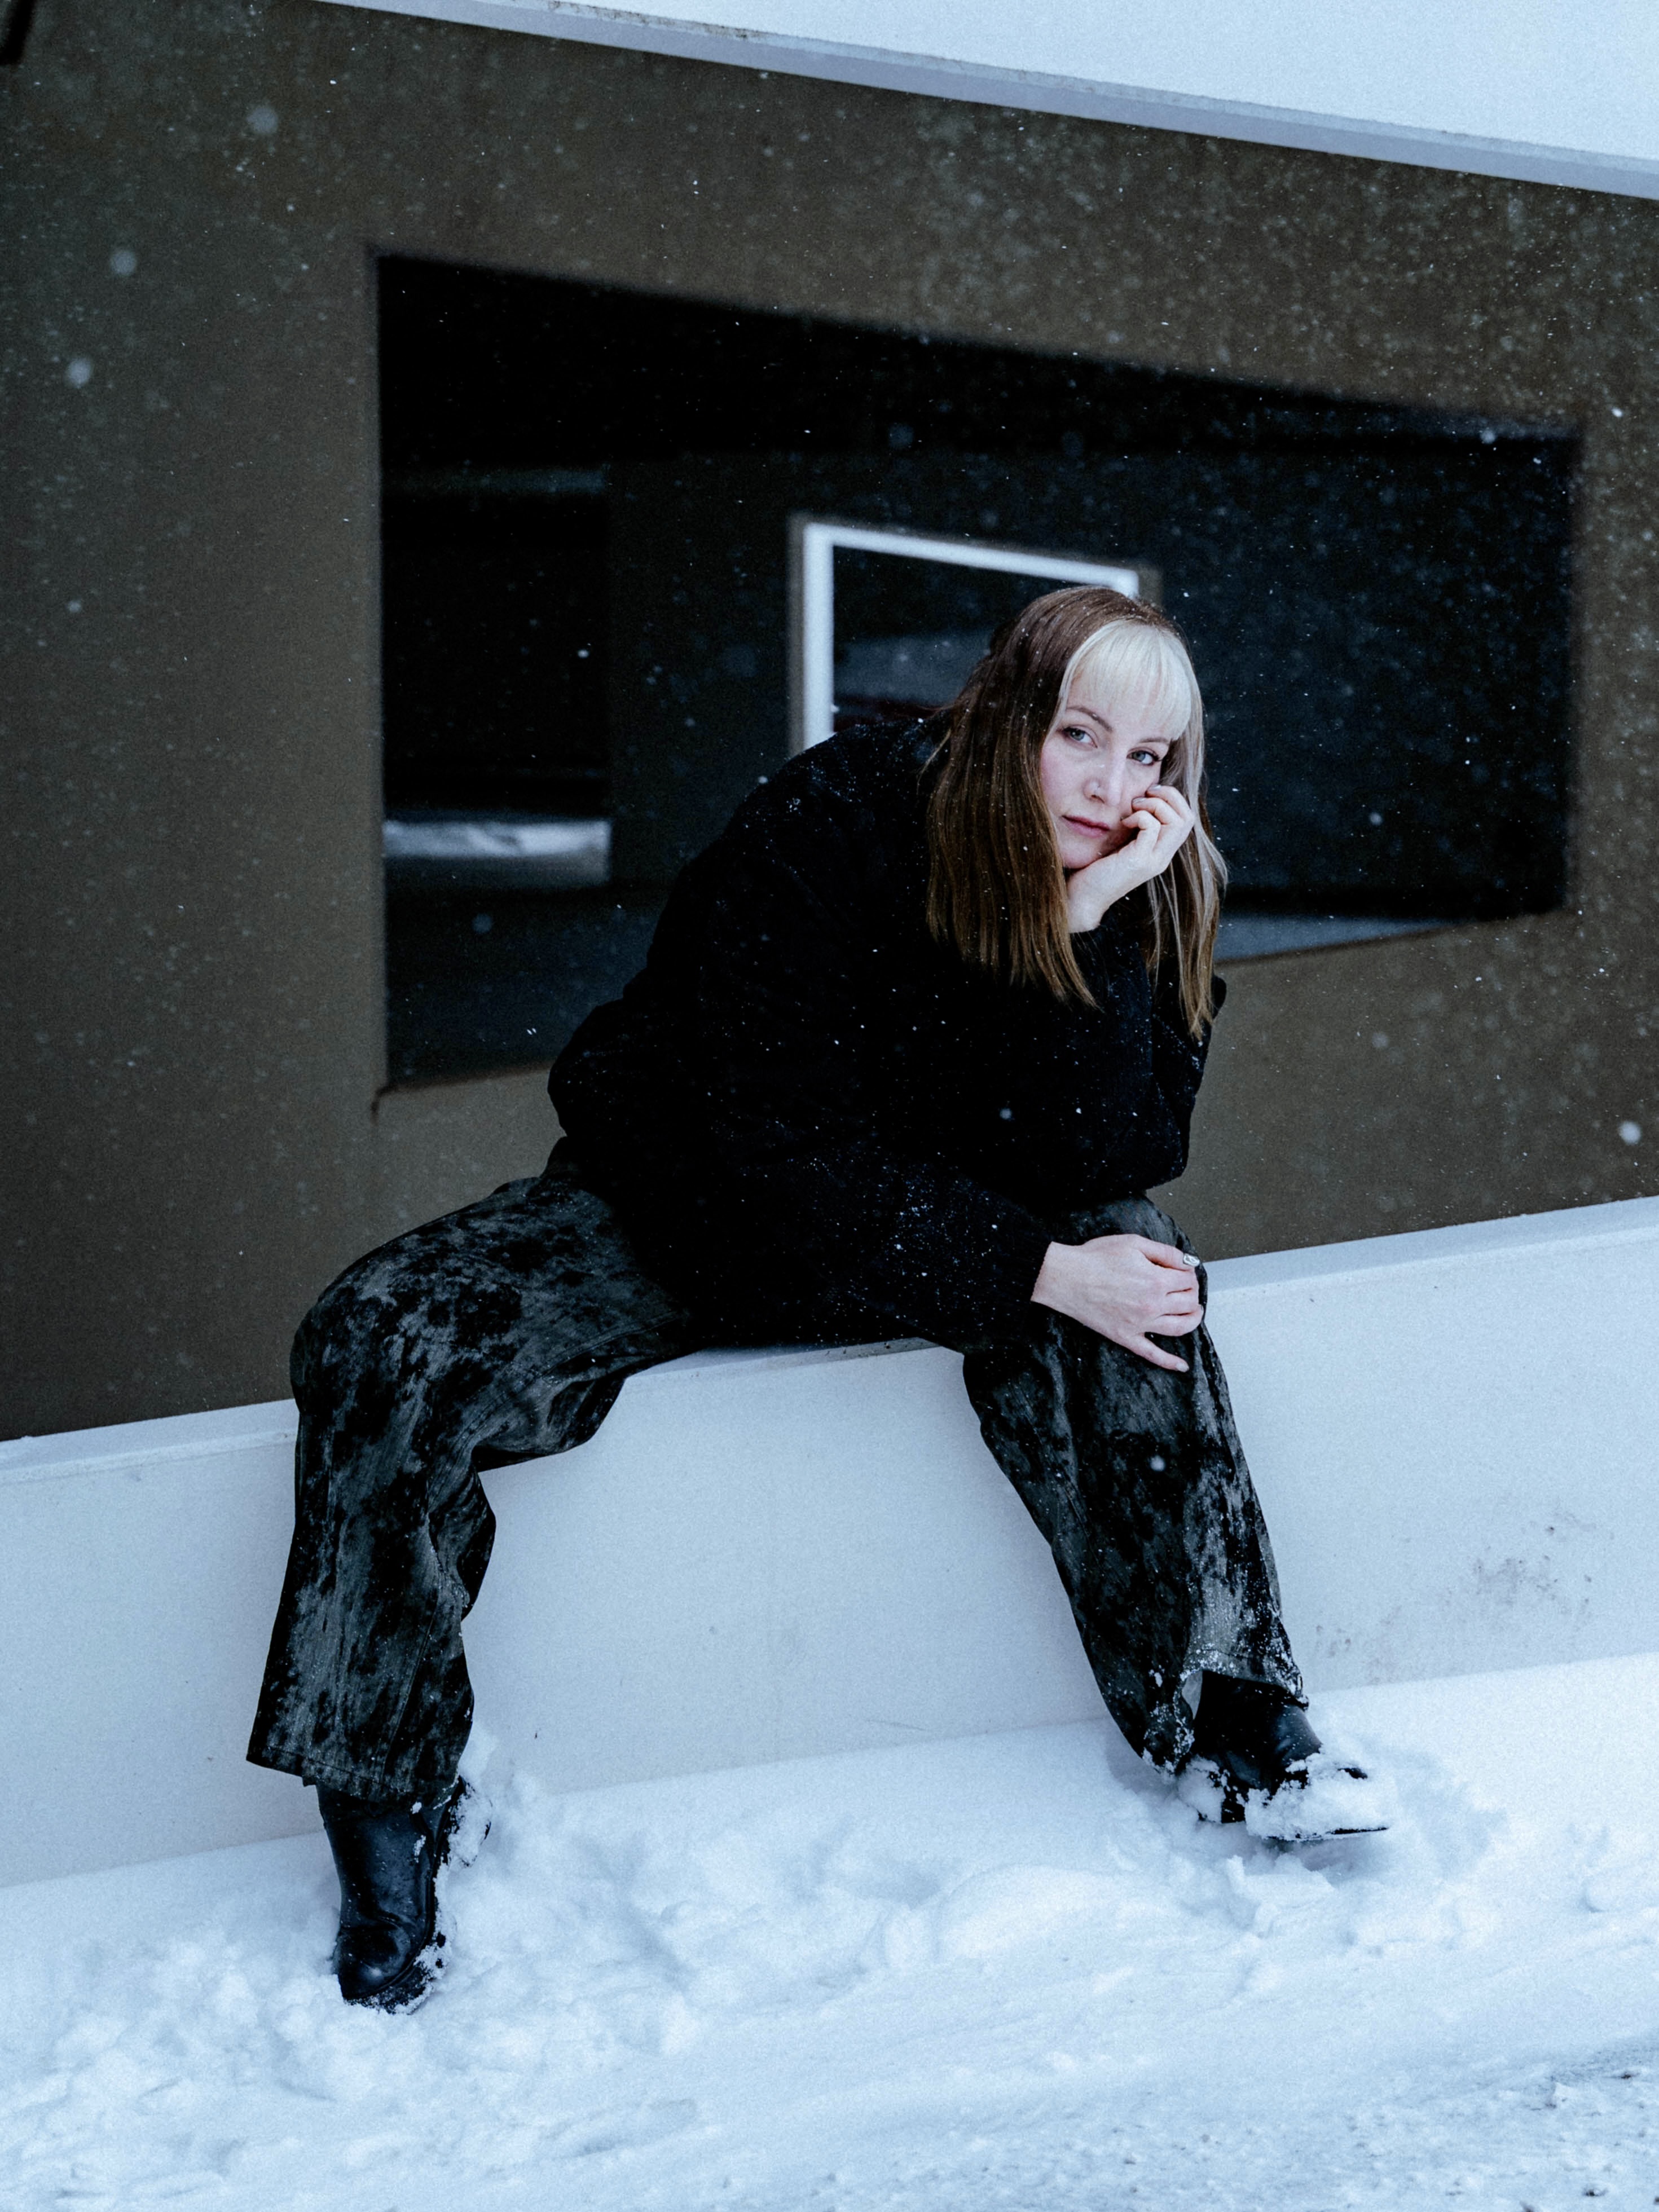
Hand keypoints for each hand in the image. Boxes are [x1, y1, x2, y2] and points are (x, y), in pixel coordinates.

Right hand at [1030, 1233, 1202, 1370]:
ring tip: (1195, 1312)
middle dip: (1192, 1292)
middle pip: (1188, 1302)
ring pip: (1180, 1327)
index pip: (1187, 1279)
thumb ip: (1165, 1252)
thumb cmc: (1094, 1258)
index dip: (1188, 1273)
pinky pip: (1152, 1354)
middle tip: (1186, 1286)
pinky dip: (1169, 1362)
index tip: (1182, 1270)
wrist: (1066, 1278)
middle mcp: (1152, 1305)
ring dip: (1193, 1319)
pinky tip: (1182, 1365)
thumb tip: (1188, 1262)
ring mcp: (1140, 1325)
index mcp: (1155, 1281)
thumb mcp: (1133, 1243)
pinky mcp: (1126, 1337)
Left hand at [1065, 783, 1195, 933]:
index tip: (1149, 793)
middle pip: (1187, 819)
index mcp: (1161, 852)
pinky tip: (1124, 822)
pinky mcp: (1139, 861)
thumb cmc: (1096, 868)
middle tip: (1143, 795)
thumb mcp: (1122, 843)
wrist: (1083, 897)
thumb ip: (1136, 828)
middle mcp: (1163, 858)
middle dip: (1169, 797)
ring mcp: (1153, 861)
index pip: (1186, 820)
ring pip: (1176, 822)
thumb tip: (1138, 798)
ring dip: (1155, 805)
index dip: (1173, 799)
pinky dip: (1139, 816)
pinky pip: (1152, 827)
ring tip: (1133, 807)